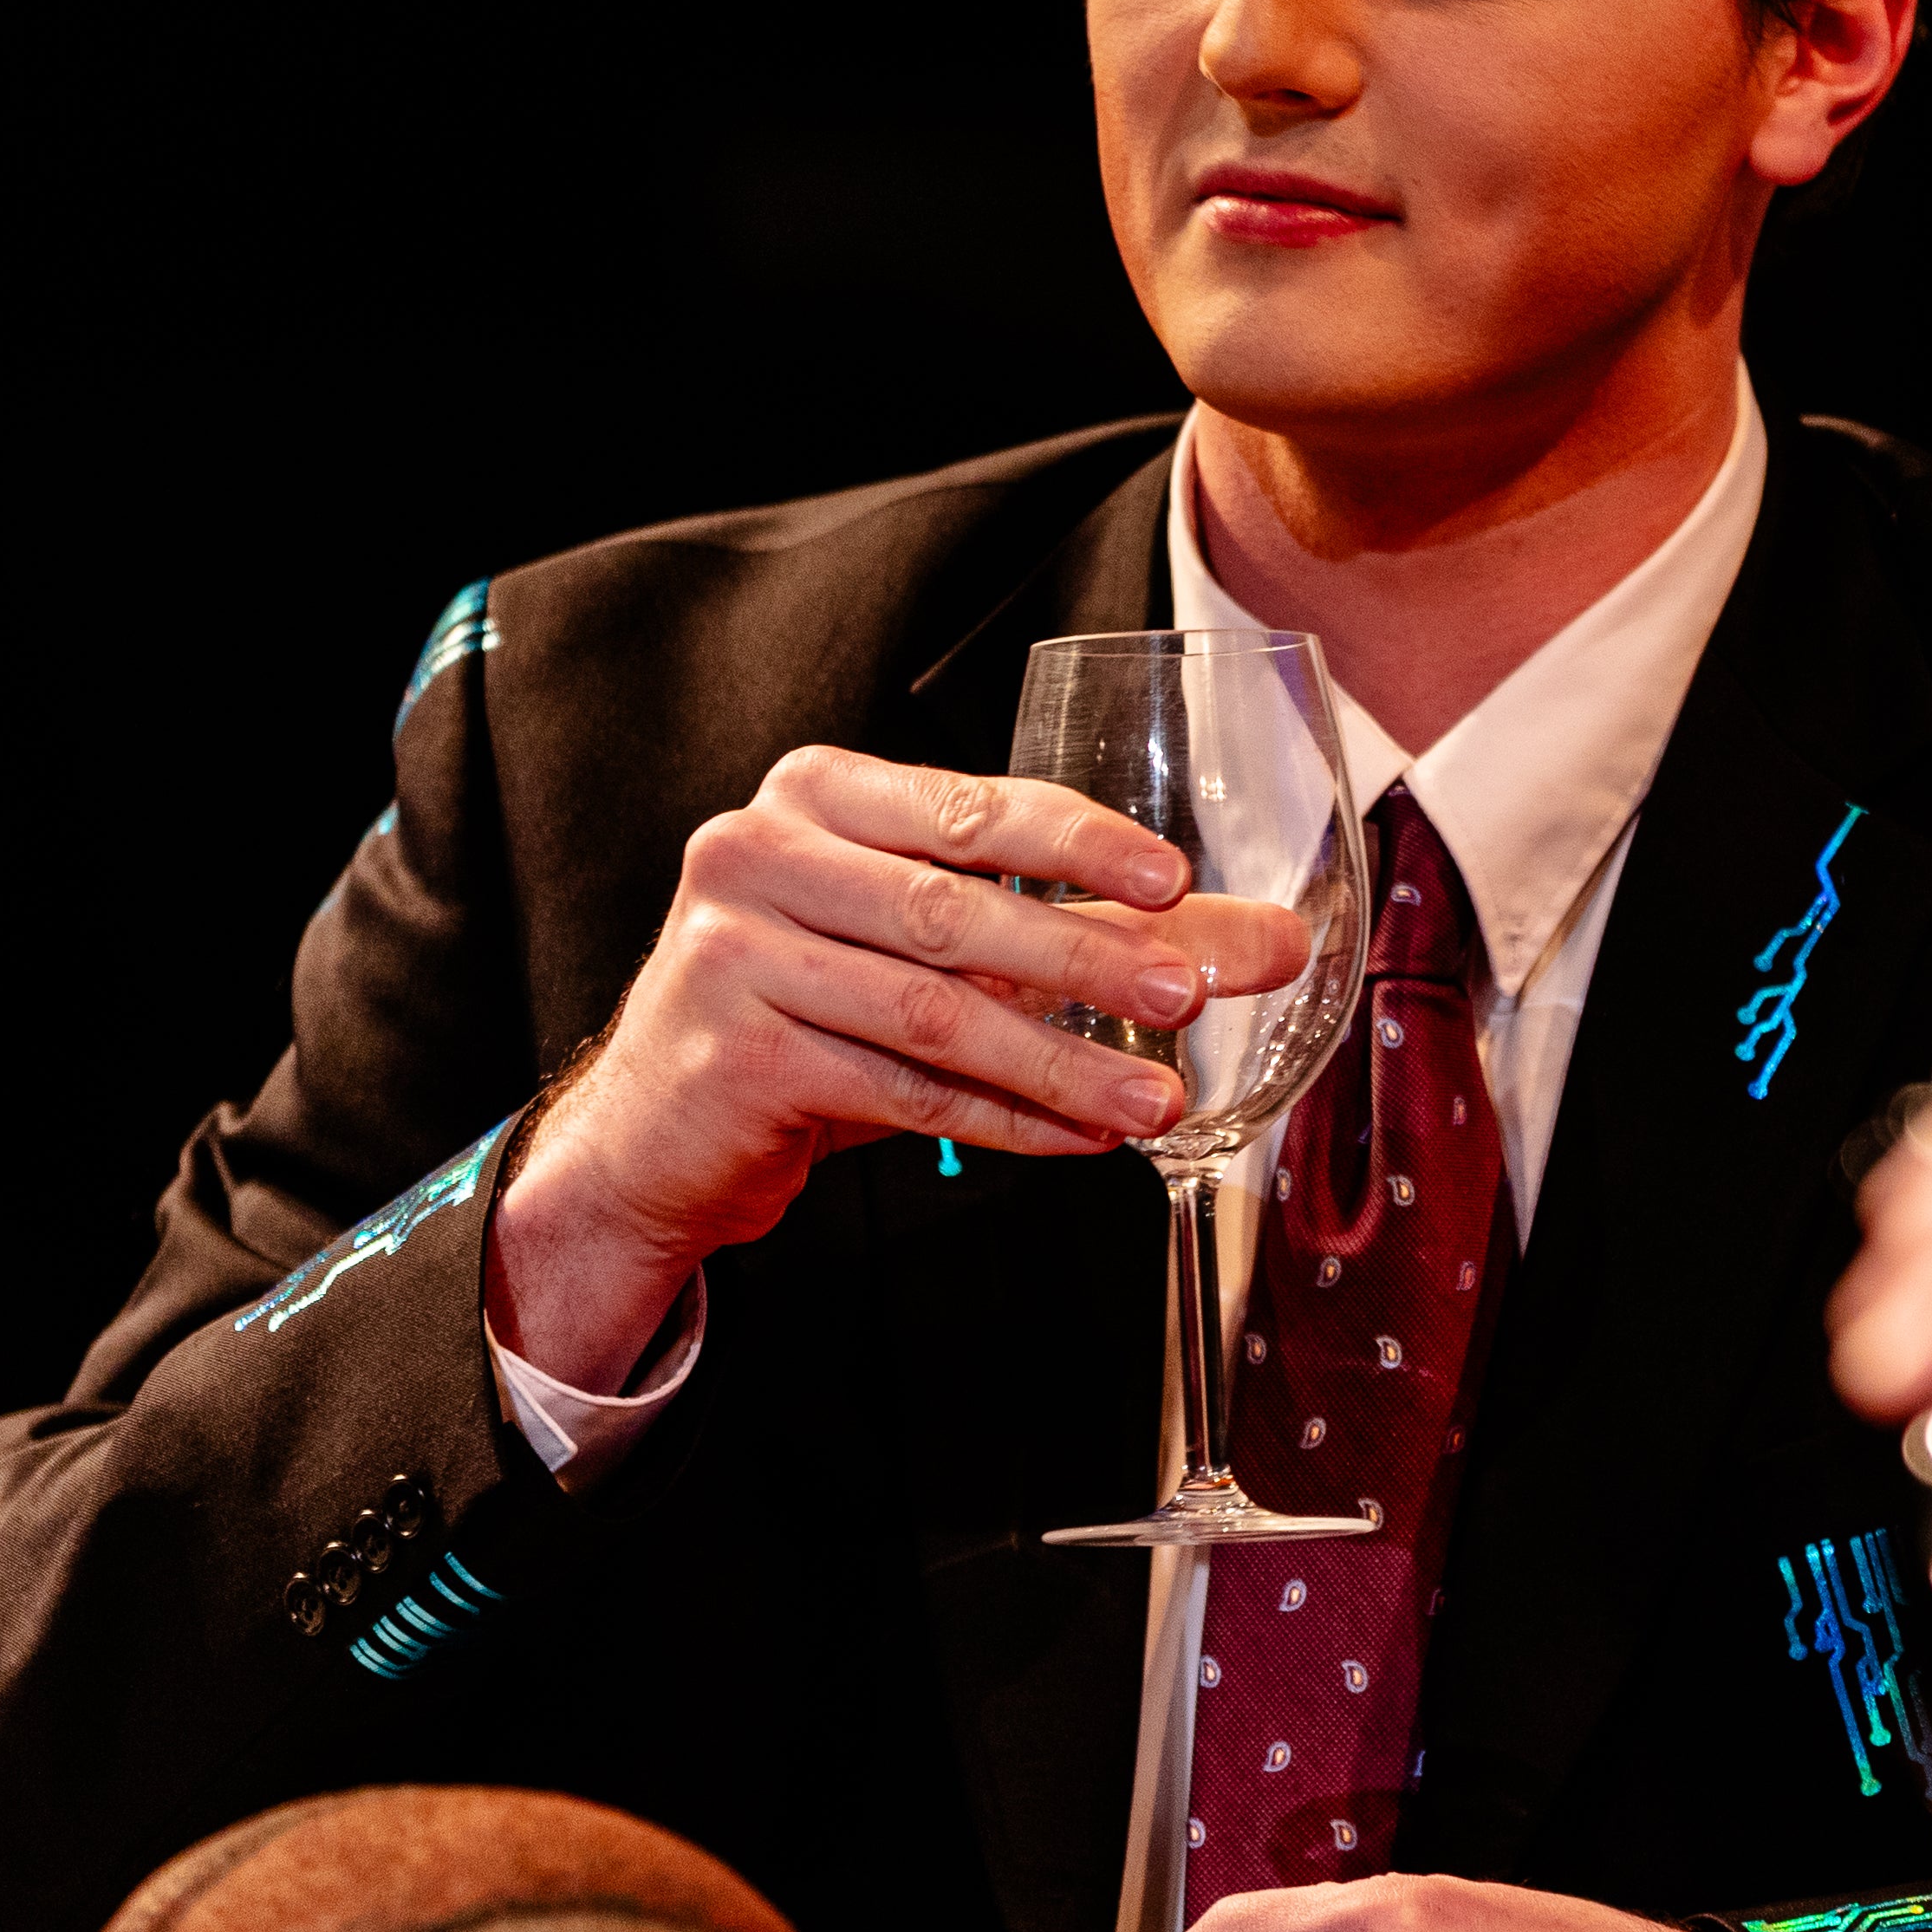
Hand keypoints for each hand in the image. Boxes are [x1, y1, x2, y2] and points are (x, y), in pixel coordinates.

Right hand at [492, 746, 1315, 1389]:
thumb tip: (1272, 941)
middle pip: (953, 910)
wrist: (659, 1130)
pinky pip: (899, 1092)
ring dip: (1059, 1062)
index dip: (1078, 841)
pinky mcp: (735, 1056)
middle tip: (1187, 997)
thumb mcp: (945, 950)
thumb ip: (1101, 928)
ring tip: (1155, 1098)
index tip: (1174, 879)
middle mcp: (759, 853)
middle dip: (1084, 957)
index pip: (969, 805)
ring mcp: (734, 955)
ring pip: (932, 1012)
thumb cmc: (818, 1012)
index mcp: (817, 794)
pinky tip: (1077, 1137)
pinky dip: (1003, 1119)